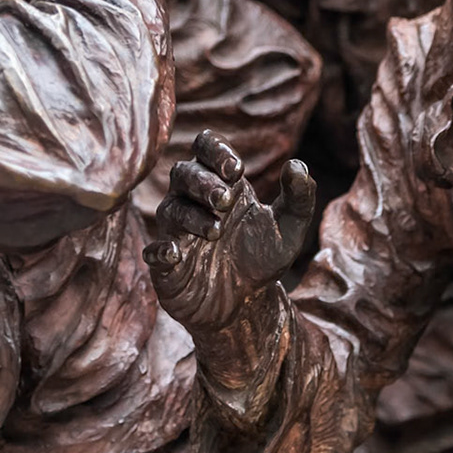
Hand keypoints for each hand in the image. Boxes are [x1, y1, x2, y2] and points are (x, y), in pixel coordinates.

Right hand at [145, 129, 315, 333]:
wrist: (245, 305)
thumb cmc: (262, 257)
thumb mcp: (288, 229)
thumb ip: (299, 198)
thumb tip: (297, 165)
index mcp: (220, 183)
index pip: (205, 146)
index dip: (216, 151)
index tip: (237, 170)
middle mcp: (193, 200)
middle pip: (184, 173)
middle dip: (204, 183)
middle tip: (226, 200)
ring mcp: (176, 231)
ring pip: (171, 209)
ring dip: (192, 216)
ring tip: (217, 231)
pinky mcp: (166, 265)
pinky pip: (153, 251)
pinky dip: (160, 250)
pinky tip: (175, 253)